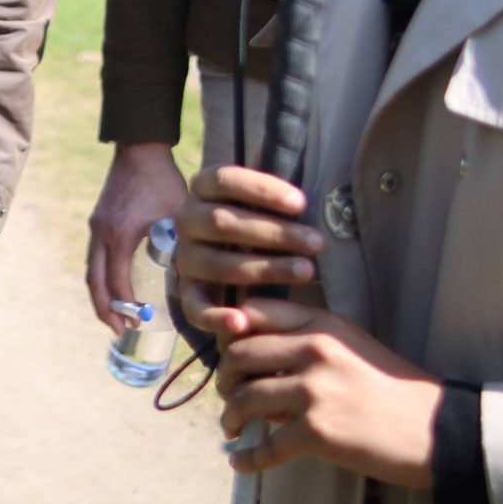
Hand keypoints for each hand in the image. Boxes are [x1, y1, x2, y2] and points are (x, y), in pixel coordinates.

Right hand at [86, 141, 187, 332]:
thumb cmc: (162, 180)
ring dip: (101, 294)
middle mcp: (100, 233)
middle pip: (94, 281)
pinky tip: (116, 284)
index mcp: (118, 235)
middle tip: (118, 329)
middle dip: (104, 308)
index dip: (124, 306)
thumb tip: (194, 278)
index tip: (134, 324)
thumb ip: (182, 244)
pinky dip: (102, 276)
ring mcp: (96, 226)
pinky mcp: (99, 219)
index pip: (116, 281)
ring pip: (92, 269)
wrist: (140, 147)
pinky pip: (95, 256)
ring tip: (115, 314)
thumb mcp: (177, 215)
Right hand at [174, 164, 325, 333]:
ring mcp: (186, 258)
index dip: (262, 190)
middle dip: (274, 233)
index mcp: (202, 189)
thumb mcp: (258, 202)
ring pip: (218, 264)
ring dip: (265, 269)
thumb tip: (306, 205)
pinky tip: (242, 323)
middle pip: (223, 222)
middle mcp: (187, 221)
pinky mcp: (188, 293)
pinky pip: (196, 308)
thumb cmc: (254, 221)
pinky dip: (216, 317)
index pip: (225, 180)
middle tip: (316, 243)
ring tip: (306, 272)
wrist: (221, 251)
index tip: (302, 204)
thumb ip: (273, 200)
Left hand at [214, 298, 442, 489]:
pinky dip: (248, 457)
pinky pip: (266, 446)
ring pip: (245, 397)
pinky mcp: (318, 433)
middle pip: (240, 353)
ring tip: (231, 427)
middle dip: (224, 376)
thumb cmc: (394, 389)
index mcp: (323, 323)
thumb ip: (309, 343)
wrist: (435, 429)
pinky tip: (240, 461)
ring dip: (230, 415)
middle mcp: (314, 349)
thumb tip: (261, 362)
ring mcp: (314, 391)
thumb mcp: (352, 347)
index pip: (255, 311)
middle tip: (229, 393)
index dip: (232, 332)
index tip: (230, 353)